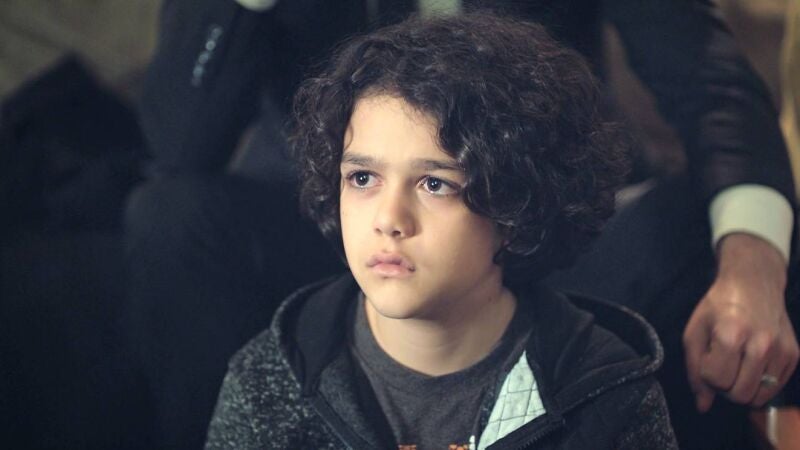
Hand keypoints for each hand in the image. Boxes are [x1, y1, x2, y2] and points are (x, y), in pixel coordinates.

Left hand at [683, 233, 798, 411]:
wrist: (753, 283)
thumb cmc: (717, 307)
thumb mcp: (695, 332)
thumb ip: (695, 370)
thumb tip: (703, 406)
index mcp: (732, 335)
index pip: (716, 380)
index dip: (707, 374)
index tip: (708, 358)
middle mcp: (761, 344)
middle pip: (739, 394)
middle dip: (724, 386)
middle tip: (722, 366)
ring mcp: (781, 350)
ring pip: (758, 397)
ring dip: (742, 388)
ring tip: (736, 367)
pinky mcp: (793, 355)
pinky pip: (774, 388)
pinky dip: (760, 383)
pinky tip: (752, 363)